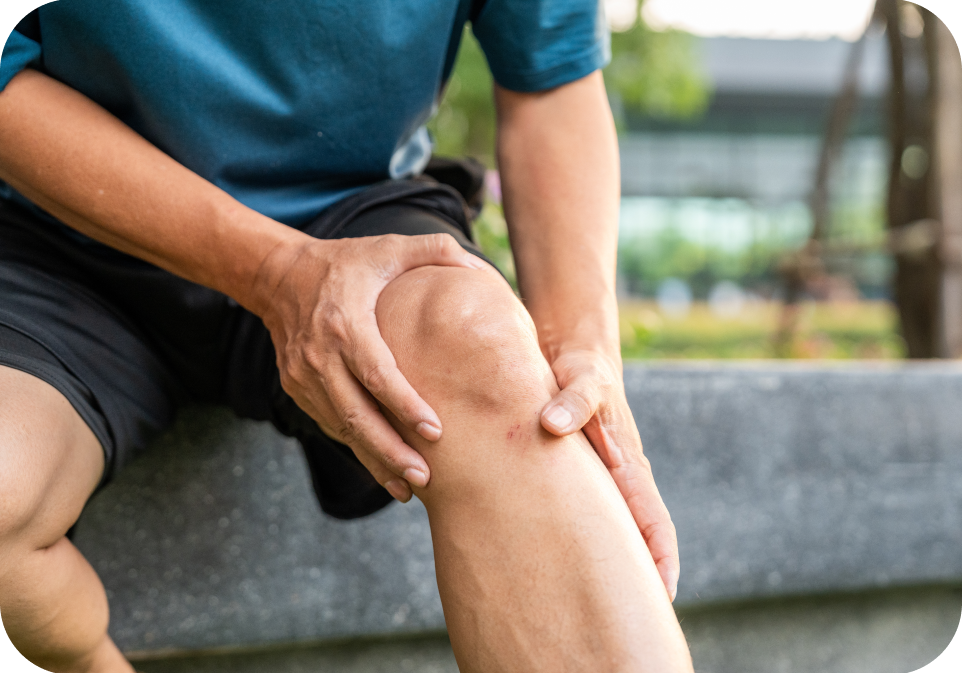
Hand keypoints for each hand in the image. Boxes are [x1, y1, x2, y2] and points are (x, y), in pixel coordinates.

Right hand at [256, 231, 488, 502]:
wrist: (278, 277)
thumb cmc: (345, 263)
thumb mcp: (388, 248)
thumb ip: (436, 251)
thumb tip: (485, 269)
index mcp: (345, 324)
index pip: (377, 374)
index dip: (405, 406)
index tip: (435, 432)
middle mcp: (320, 356)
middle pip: (356, 415)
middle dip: (390, 451)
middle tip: (425, 479)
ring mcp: (304, 377)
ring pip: (341, 428)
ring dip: (374, 460)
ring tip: (408, 488)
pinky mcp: (296, 389)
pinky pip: (330, 424)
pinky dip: (356, 448)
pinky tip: (383, 469)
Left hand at [539, 348, 679, 601]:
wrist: (570, 354)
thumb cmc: (584, 367)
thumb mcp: (583, 379)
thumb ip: (573, 401)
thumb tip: (553, 427)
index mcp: (630, 467)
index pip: (655, 524)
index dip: (661, 561)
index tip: (660, 597)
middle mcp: (616, 481)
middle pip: (630, 539)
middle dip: (632, 578)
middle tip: (621, 617)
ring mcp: (594, 481)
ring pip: (601, 532)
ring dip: (599, 564)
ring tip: (578, 603)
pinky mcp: (569, 474)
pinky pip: (572, 514)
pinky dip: (565, 538)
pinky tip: (541, 558)